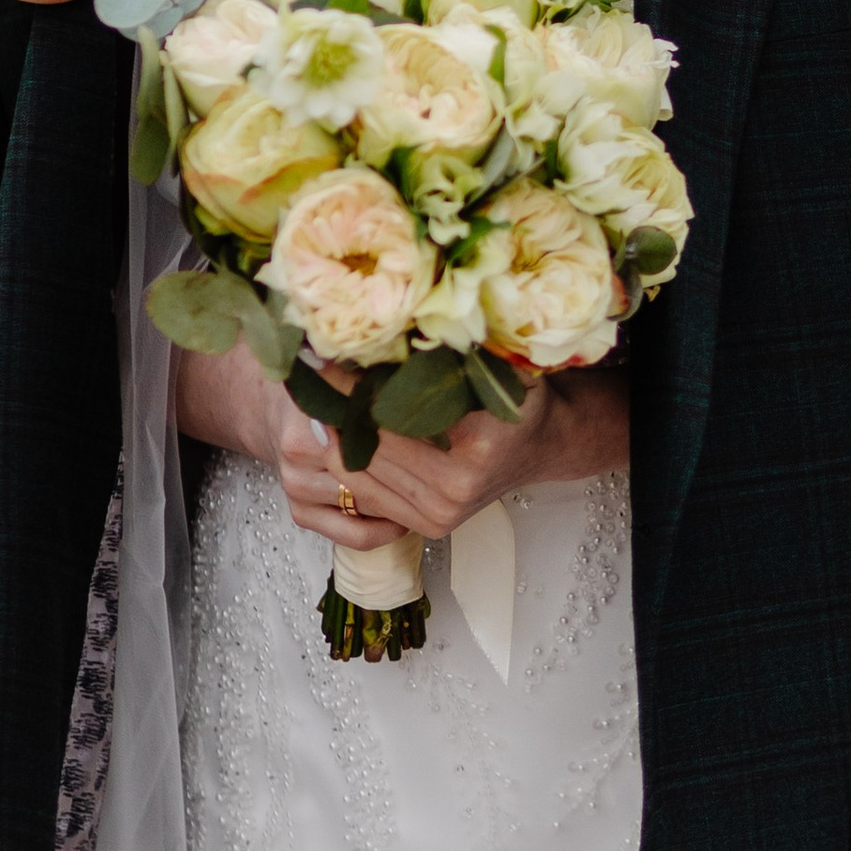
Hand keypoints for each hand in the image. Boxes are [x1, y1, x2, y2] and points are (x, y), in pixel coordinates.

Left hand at [175, 342, 628, 550]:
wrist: (545, 445)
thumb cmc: (521, 393)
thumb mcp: (494, 362)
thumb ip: (443, 351)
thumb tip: (375, 324)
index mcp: (475, 448)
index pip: (387, 413)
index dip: (347, 383)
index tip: (319, 353)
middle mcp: (454, 492)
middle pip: (364, 448)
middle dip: (330, 407)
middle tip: (304, 368)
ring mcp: (439, 516)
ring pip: (356, 474)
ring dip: (331, 433)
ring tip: (313, 393)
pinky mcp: (427, 526)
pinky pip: (366, 492)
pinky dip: (346, 457)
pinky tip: (337, 425)